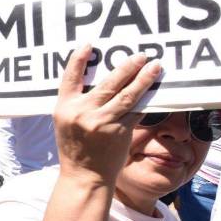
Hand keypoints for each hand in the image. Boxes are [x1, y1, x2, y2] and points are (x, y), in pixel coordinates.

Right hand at [53, 44, 161, 186]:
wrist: (85, 175)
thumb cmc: (74, 147)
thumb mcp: (64, 122)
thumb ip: (75, 102)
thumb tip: (94, 80)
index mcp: (65, 108)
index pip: (70, 77)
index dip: (79, 60)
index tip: (88, 45)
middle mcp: (83, 113)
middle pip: (108, 83)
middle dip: (127, 66)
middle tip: (140, 55)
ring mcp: (103, 122)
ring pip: (128, 95)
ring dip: (143, 78)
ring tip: (154, 66)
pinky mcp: (120, 132)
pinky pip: (137, 111)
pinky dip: (147, 99)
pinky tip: (155, 89)